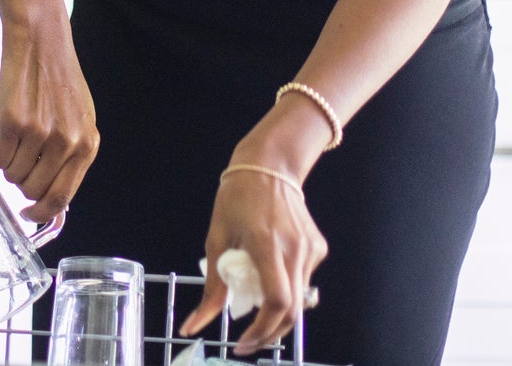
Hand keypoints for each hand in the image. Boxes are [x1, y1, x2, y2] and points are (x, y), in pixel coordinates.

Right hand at [0, 16, 97, 223]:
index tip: (29, 213)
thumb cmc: (58, 78)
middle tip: (19, 160)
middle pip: (33, 190)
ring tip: (13, 137)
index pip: (63, 198)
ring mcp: (40, 134)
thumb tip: (55, 193)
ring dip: (8, 163)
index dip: (42, 212)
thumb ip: (73, 154)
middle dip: (21, 182)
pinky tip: (2, 131)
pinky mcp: (13, 123)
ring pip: (12, 175)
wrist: (41, 41)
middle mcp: (66, 143)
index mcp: (87, 145)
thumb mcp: (79, 119)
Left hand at [178, 161, 327, 353]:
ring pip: (300, 299)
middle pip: (292, 311)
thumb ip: (212, 288)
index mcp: (266, 245)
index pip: (276, 302)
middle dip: (270, 334)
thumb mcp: (216, 240)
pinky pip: (303, 281)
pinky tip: (271, 275)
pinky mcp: (318, 248)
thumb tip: (193, 326)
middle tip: (248, 342)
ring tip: (255, 306)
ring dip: (277, 313)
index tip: (242, 345)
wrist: (270, 166)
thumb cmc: (236, 199)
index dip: (262, 331)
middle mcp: (294, 249)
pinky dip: (286, 289)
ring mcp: (310, 249)